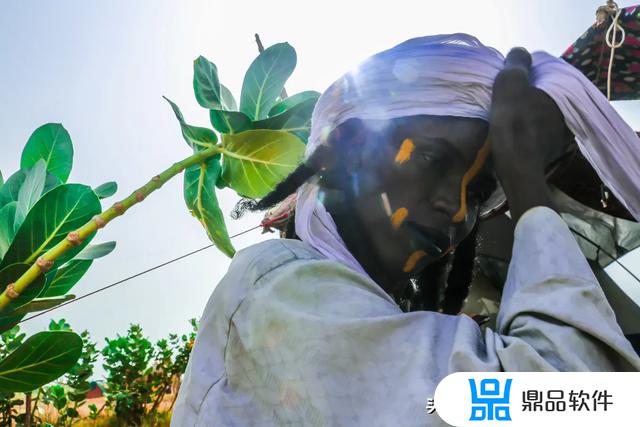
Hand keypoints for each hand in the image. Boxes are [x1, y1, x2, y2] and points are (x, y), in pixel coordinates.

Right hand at [489, 48, 566, 220]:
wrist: (518, 168)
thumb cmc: (514, 123)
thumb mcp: (510, 85)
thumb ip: (516, 63)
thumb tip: (519, 51)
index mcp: (564, 90)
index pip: (545, 72)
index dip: (525, 75)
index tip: (508, 82)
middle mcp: (570, 109)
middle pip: (544, 93)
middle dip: (528, 94)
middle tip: (505, 99)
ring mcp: (564, 132)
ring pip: (543, 113)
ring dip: (529, 113)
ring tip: (508, 117)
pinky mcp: (555, 150)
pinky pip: (541, 132)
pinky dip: (530, 130)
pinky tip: (515, 134)